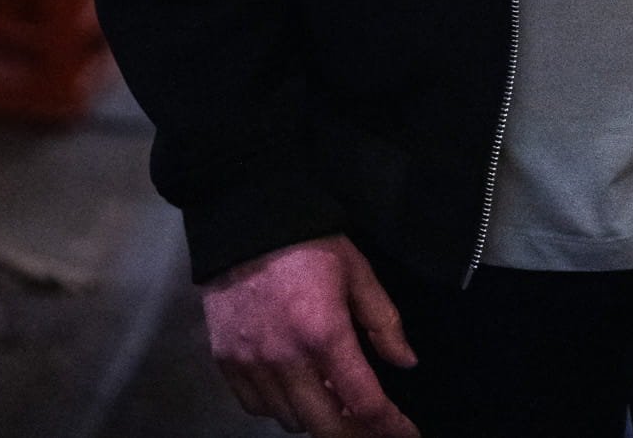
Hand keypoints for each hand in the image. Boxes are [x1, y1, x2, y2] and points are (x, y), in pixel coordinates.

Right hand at [202, 233, 420, 436]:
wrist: (243, 215)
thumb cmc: (307, 240)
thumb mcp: (356, 269)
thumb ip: (382, 320)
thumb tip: (405, 362)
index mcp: (324, 333)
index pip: (364, 402)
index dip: (391, 427)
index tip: (406, 435)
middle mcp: (286, 359)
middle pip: (326, 427)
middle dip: (355, 434)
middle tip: (370, 427)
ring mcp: (251, 364)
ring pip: (290, 421)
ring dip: (317, 418)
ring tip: (332, 399)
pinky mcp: (226, 362)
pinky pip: (256, 407)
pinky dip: (280, 407)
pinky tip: (295, 389)